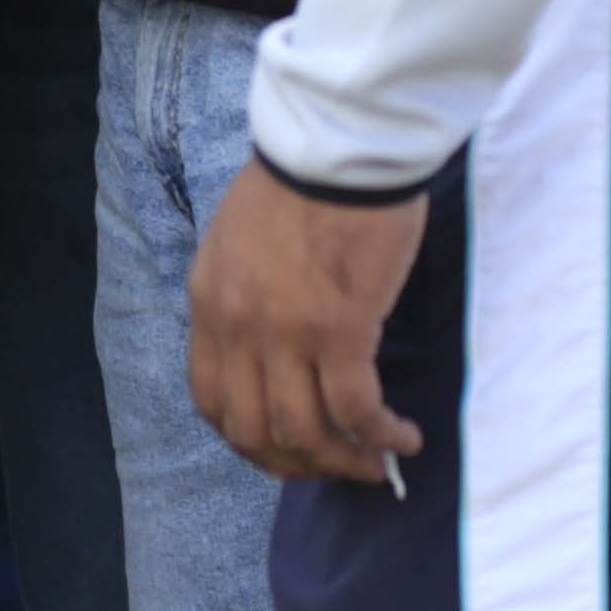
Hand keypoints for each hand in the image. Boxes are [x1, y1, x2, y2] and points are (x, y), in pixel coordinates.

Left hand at [187, 164, 428, 482]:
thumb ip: (244, 297)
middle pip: (254, 430)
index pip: (211, 400)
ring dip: (344, 460)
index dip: (249, 440)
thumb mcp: (240, 242)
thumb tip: (273, 348)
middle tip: (339, 466)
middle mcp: (237, 326)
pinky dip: (380, 435)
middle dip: (298, 464)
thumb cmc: (300, 183)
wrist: (339, 144)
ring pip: (305, 431)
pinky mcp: (340, 328)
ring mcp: (285, 331)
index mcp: (208, 302)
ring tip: (378, 459)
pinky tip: (403, 436)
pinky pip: (355, 409)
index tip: (287, 448)